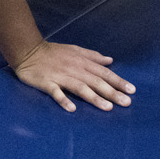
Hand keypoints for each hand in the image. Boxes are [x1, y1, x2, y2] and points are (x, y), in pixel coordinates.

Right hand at [12, 41, 134, 112]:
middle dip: (112, 92)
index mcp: (82, 62)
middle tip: (126, 103)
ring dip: (94, 98)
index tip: (132, 90)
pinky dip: (63, 100)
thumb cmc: (53, 52)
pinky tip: (72, 108)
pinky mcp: (47, 83)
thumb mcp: (75, 50)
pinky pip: (56, 92)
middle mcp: (74, 69)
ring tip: (107, 108)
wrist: (28, 50)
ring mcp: (60, 76)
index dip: (118, 81)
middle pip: (95, 82)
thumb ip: (93, 56)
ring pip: (80, 88)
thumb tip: (110, 60)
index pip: (103, 73)